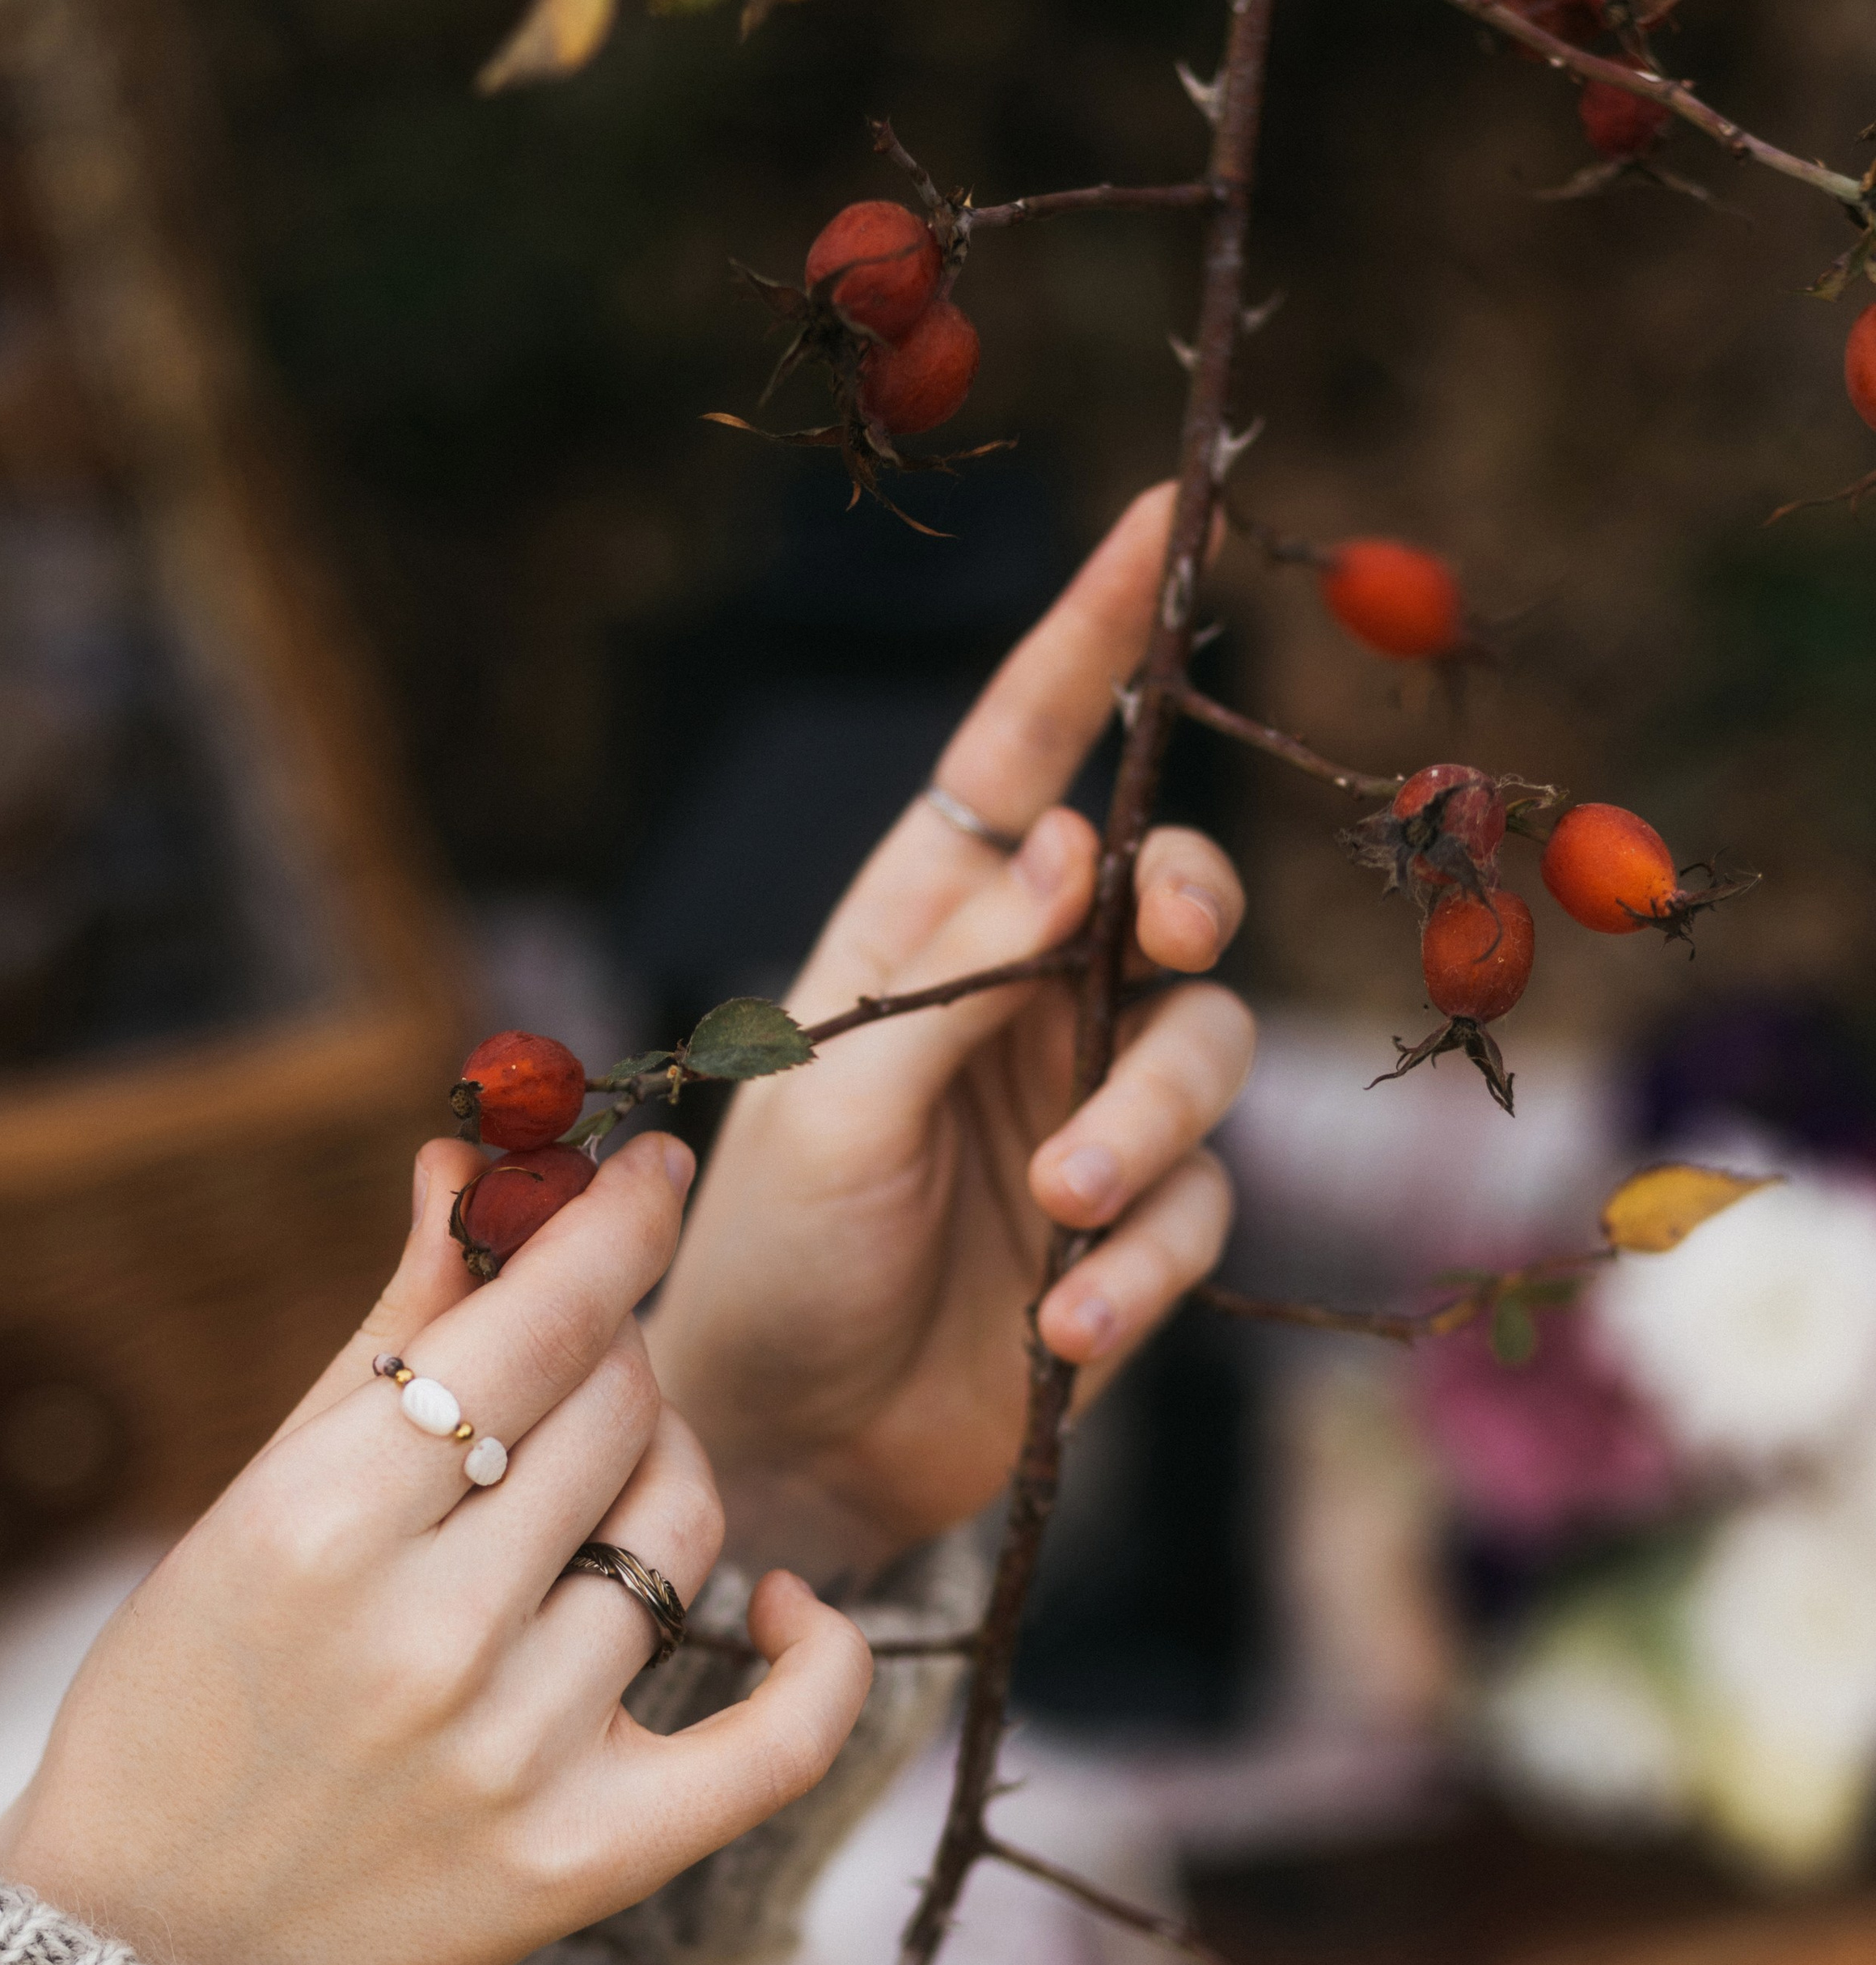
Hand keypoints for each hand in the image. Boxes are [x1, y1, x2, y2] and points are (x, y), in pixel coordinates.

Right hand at [0, 1134, 871, 1964]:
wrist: (149, 1946)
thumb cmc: (187, 1695)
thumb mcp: (255, 1501)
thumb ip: (389, 1335)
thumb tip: (472, 1166)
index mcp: (321, 1524)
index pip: (534, 1324)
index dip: (616, 1225)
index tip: (655, 1171)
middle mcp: (430, 1635)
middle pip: (619, 1411)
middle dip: (613, 1360)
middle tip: (579, 1370)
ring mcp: (520, 1754)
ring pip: (685, 1532)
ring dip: (662, 1480)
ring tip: (597, 1500)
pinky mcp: (592, 1860)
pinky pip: (782, 1735)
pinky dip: (813, 1650)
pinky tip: (782, 1607)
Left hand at [647, 482, 1252, 1573]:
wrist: (779, 1448)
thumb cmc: (762, 1260)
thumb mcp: (826, 1108)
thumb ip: (952, 976)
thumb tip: (1073, 842)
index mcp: (921, 935)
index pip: (1022, 759)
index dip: (1091, 638)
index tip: (1160, 516)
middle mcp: (1019, 1006)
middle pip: (1164, 900)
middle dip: (1182, 907)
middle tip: (1159, 943)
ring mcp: (1082, 1118)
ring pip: (1201, 1058)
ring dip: (1145, 1131)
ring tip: (1059, 1219)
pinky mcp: (1128, 1237)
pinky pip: (1196, 1215)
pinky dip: (1146, 1265)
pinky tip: (1069, 1328)